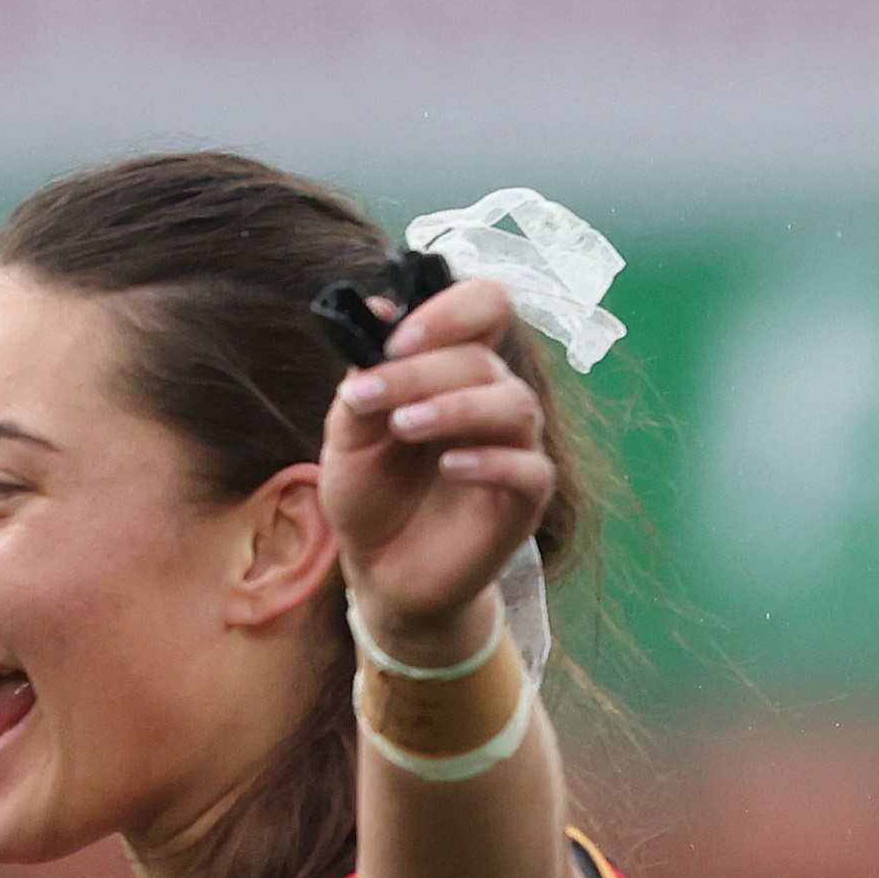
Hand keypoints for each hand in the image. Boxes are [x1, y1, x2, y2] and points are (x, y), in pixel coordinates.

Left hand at [321, 274, 559, 653]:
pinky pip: (530, 468)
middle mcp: (491, 400)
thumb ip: (366, 377)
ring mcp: (514, 448)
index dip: (450, 311)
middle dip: (420, 371)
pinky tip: (449, 467)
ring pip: (515, 403)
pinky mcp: (525, 500)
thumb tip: (378, 310)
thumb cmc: (370, 496)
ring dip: (454, 407)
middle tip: (368, 397)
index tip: (395, 341)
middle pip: (483, 359)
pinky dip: (491, 461)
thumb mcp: (348, 434)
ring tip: (403, 428)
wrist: (380, 570)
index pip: (486, 308)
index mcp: (453, 371)